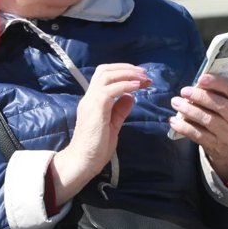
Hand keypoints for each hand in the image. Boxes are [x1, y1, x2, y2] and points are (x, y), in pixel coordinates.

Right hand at [49, 63, 150, 203]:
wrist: (83, 161)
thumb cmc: (96, 148)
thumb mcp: (112, 125)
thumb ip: (119, 111)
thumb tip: (129, 96)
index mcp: (92, 101)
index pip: (104, 76)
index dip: (123, 72)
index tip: (141, 77)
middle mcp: (89, 98)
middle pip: (104, 70)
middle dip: (126, 68)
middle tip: (144, 74)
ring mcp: (91, 102)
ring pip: (107, 76)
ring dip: (128, 74)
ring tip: (143, 79)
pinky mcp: (95, 109)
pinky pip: (110, 90)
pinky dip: (125, 85)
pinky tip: (137, 87)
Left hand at [170, 64, 227, 181]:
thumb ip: (226, 86)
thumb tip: (223, 69)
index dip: (217, 83)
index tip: (201, 78)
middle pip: (218, 105)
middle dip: (199, 97)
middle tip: (183, 91)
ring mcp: (226, 132)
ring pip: (207, 120)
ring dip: (188, 110)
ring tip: (175, 102)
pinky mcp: (214, 143)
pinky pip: (197, 135)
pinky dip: (184, 127)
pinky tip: (173, 120)